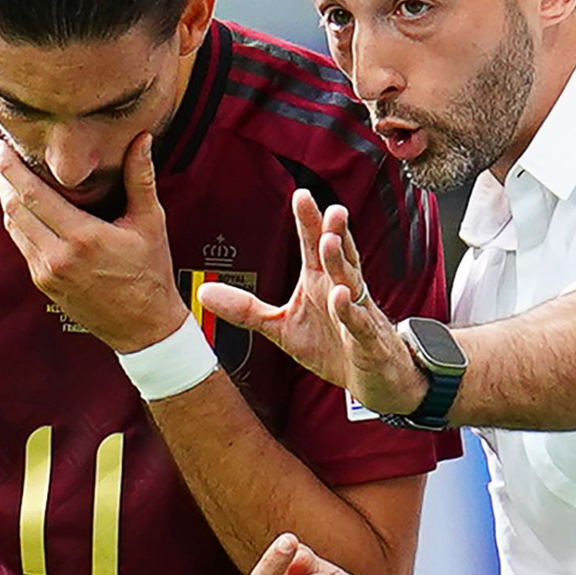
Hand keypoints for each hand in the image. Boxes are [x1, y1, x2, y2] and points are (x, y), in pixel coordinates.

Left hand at [0, 135, 188, 352]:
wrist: (144, 327)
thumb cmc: (150, 275)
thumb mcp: (150, 223)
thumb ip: (141, 178)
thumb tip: (142, 140)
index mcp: (83, 238)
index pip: (32, 195)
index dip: (11, 167)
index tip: (1, 146)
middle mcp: (58, 257)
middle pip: (13, 208)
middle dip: (3, 177)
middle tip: (0, 153)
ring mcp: (47, 273)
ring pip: (12, 227)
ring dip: (7, 199)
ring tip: (8, 176)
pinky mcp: (43, 284)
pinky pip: (22, 245)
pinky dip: (18, 223)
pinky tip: (24, 209)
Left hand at [197, 190, 425, 414]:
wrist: (372, 379)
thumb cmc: (331, 347)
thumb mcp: (282, 327)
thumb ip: (246, 309)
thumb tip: (204, 292)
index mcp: (321, 281)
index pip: (315, 245)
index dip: (309, 221)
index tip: (301, 195)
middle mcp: (342, 290)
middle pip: (338, 255)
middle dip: (333, 231)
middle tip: (328, 208)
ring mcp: (358, 314)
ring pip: (351, 282)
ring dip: (341, 262)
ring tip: (329, 242)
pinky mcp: (367, 341)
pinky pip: (359, 323)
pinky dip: (350, 311)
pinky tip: (340, 296)